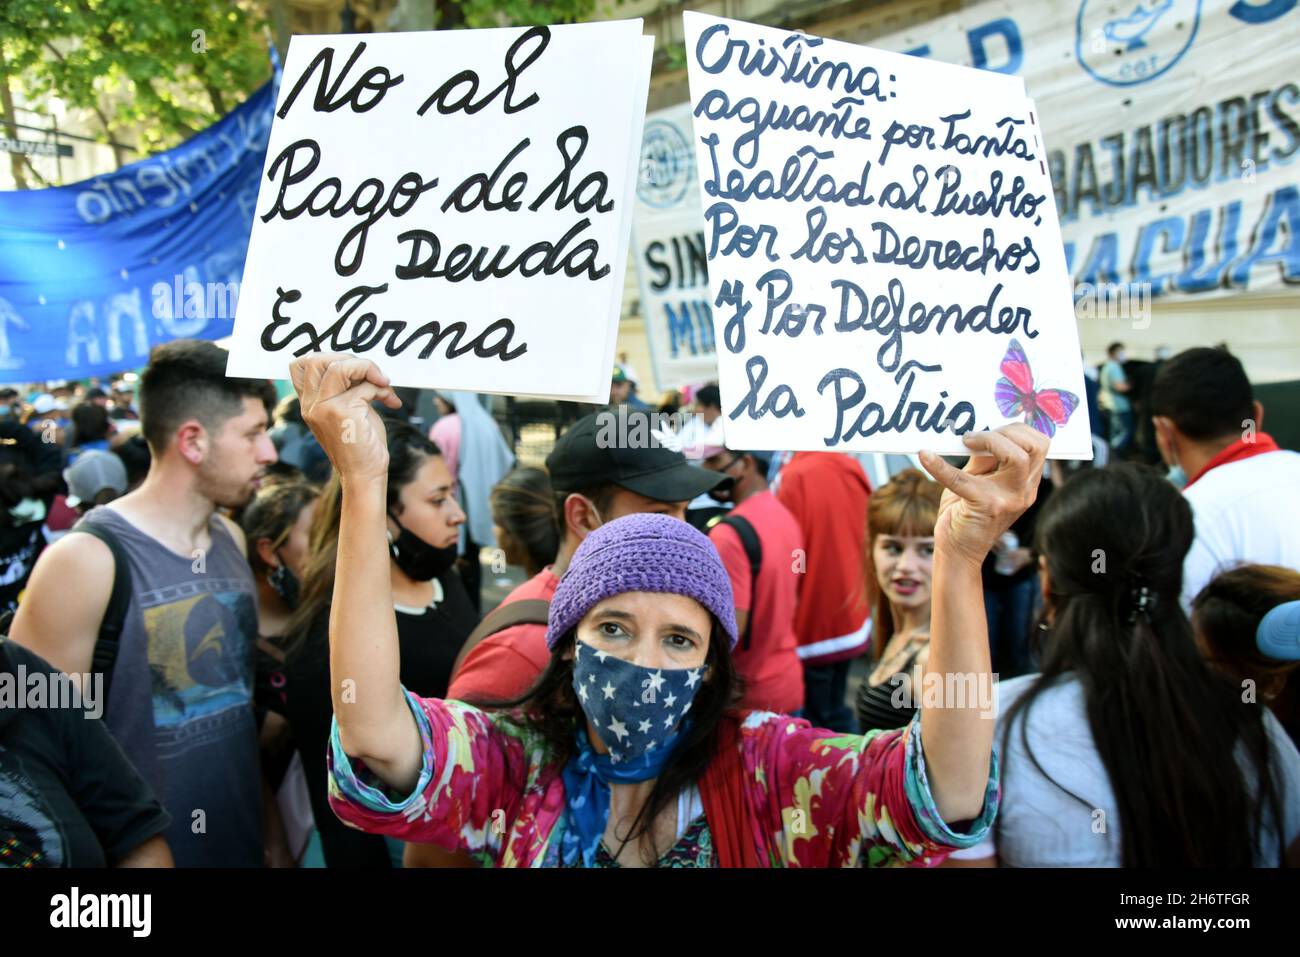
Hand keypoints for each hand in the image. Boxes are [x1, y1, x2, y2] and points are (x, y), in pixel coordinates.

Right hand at [289, 355, 401, 484]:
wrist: (365, 475)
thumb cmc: (362, 443)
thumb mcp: (350, 409)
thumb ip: (347, 387)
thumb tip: (363, 363)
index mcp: (309, 403)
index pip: (301, 365)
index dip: (328, 357)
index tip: (354, 369)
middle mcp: (310, 404)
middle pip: (318, 359)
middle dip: (351, 359)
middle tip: (372, 374)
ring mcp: (322, 408)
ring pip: (339, 366)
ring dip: (368, 369)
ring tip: (384, 383)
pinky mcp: (340, 412)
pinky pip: (364, 386)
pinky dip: (382, 389)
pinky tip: (392, 401)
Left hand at [918, 425, 1047, 572]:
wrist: (957, 552)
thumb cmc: (965, 513)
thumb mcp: (978, 480)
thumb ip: (983, 458)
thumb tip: (976, 430)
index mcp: (1026, 483)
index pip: (1039, 445)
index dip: (1016, 429)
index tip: (990, 428)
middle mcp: (1023, 491)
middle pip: (1036, 446)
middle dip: (1007, 431)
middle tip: (975, 436)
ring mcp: (1008, 500)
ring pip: (1017, 457)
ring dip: (989, 440)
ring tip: (964, 442)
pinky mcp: (985, 507)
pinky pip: (962, 478)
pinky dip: (940, 465)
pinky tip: (925, 457)